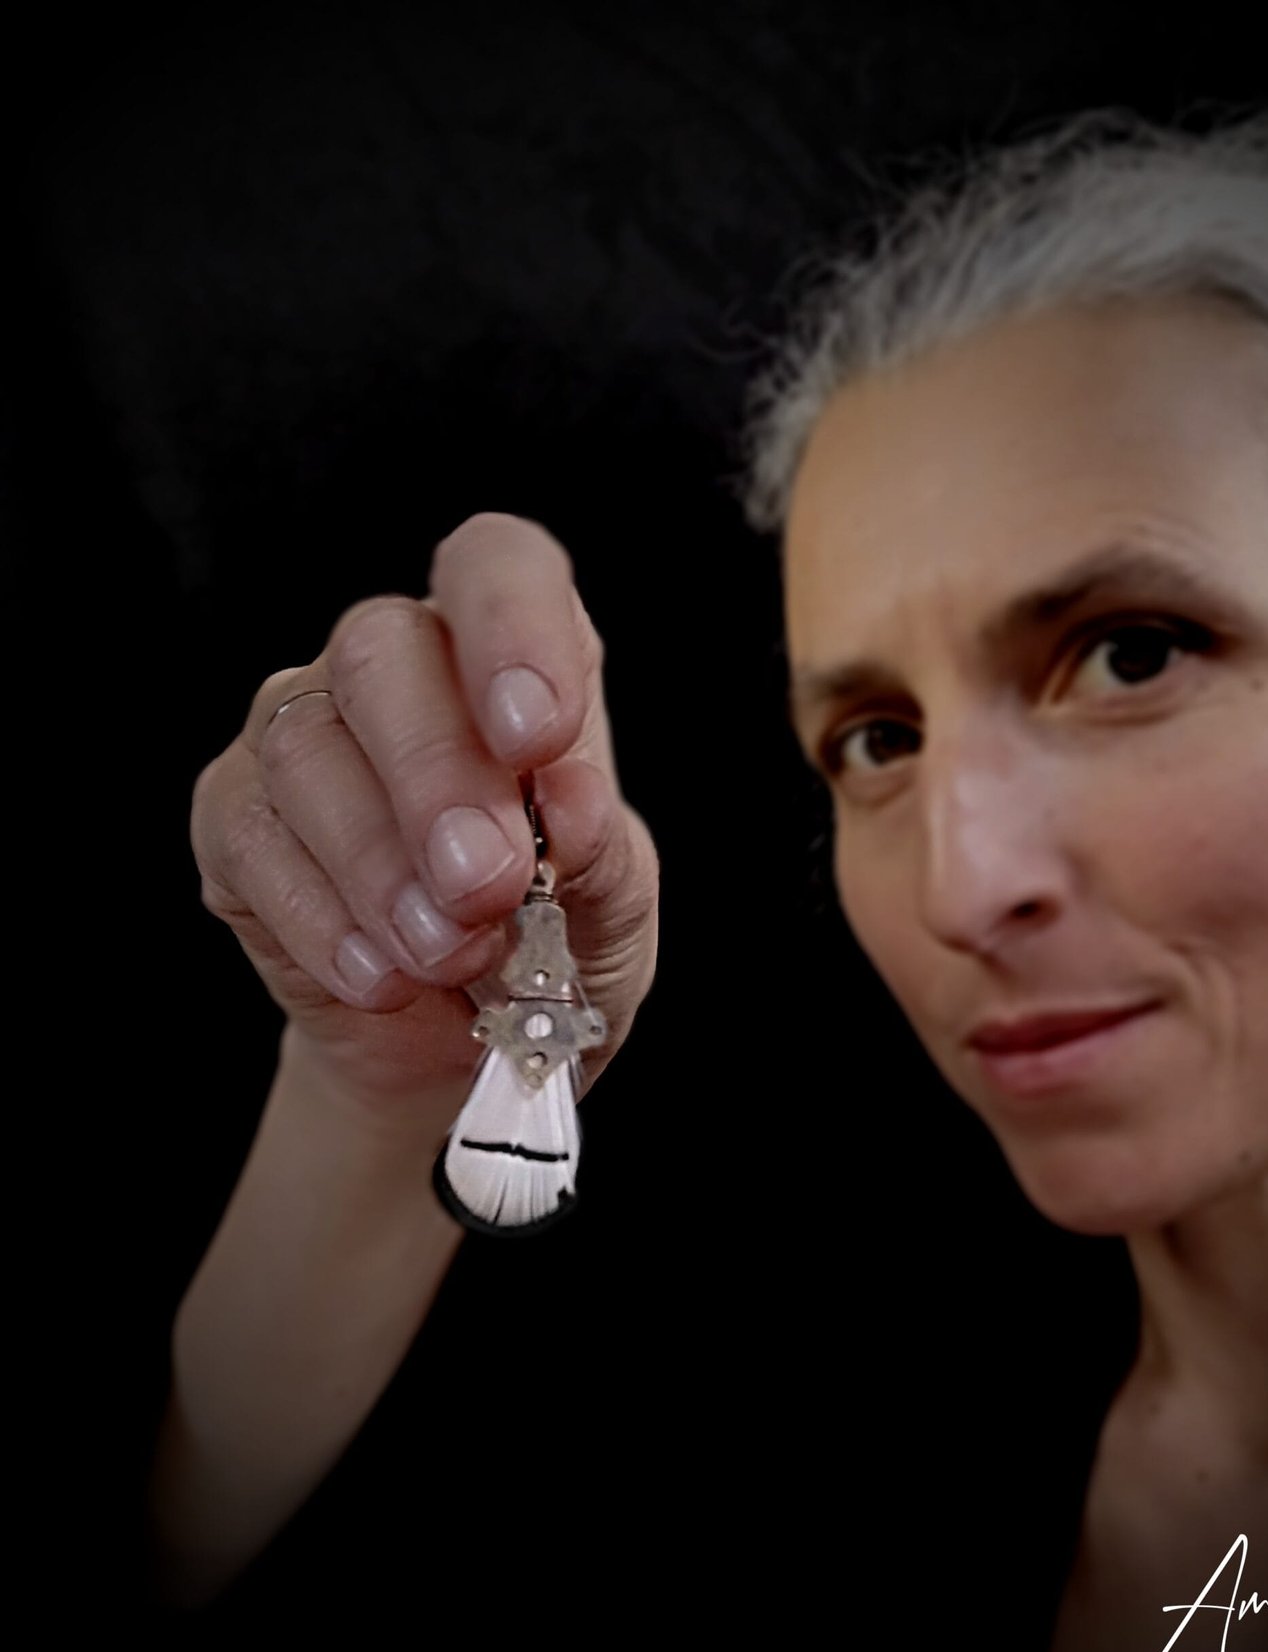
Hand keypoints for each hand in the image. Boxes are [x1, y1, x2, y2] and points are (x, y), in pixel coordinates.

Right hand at [191, 513, 658, 1122]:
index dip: (513, 626)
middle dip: (438, 775)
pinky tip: (384, 976)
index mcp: (509, 658)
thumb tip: (570, 809)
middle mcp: (396, 668)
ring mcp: (301, 734)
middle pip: (382, 652)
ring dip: (384, 867)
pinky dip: (327, 922)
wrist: (469, 1050)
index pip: (497, 566)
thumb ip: (603, 853)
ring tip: (450, 954)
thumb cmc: (555, 946)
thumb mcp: (613, 906)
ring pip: (306, 751)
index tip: (538, 733)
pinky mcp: (235, 818)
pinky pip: (253, 842)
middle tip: (487, 886)